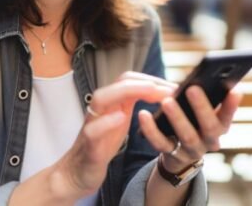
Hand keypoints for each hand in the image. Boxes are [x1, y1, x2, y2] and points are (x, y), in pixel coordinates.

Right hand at [53, 73, 175, 197]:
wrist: (78, 172)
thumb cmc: (102, 143)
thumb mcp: (120, 118)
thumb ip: (133, 101)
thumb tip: (160, 89)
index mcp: (111, 101)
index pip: (130, 79)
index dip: (153, 79)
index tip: (174, 86)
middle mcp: (101, 108)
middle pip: (119, 82)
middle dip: (146, 82)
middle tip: (170, 90)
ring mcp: (92, 124)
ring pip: (103, 98)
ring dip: (128, 91)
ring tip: (151, 92)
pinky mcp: (88, 145)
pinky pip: (93, 130)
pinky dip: (106, 122)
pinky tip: (121, 118)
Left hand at [137, 86, 242, 172]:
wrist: (182, 152)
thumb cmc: (196, 121)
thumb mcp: (206, 112)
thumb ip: (209, 98)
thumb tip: (205, 75)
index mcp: (220, 127)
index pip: (228, 116)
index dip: (231, 106)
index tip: (234, 90)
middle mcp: (210, 141)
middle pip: (209, 127)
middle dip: (202, 107)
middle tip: (193, 88)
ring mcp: (191, 150)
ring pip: (186, 136)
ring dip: (177, 118)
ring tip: (167, 101)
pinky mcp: (172, 155)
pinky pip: (161, 143)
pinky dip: (151, 130)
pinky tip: (144, 114)